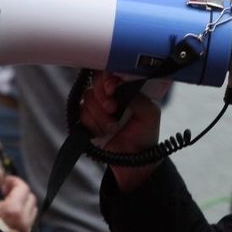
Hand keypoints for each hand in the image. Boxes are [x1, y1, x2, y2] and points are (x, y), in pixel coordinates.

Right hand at [0, 167, 38, 231]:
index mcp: (13, 210)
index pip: (23, 188)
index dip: (14, 182)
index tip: (4, 182)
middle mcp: (23, 222)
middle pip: (30, 198)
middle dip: (19, 192)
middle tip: (4, 191)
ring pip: (31, 211)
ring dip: (21, 204)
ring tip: (5, 205)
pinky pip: (28, 224)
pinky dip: (21, 217)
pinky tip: (7, 219)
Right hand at [79, 71, 163, 190]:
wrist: (134, 161)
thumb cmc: (145, 134)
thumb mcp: (150, 114)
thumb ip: (137, 97)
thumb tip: (121, 87)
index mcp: (127, 88)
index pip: (112, 70)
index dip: (108, 76)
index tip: (113, 88)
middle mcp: (112, 94)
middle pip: (96, 81)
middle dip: (103, 96)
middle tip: (113, 109)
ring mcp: (98, 106)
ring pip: (87, 98)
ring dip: (100, 116)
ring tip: (114, 127)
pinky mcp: (88, 119)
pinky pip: (80, 114)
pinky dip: (92, 124)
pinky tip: (103, 132)